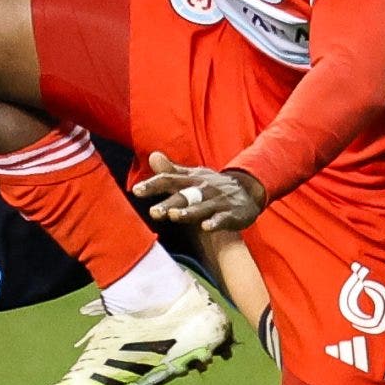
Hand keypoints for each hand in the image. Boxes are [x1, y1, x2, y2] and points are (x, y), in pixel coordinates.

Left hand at [132, 152, 266, 231]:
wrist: (247, 190)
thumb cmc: (211, 185)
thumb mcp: (192, 175)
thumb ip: (171, 171)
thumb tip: (152, 156)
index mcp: (191, 179)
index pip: (170, 180)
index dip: (153, 185)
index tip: (136, 191)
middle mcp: (203, 189)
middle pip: (184, 196)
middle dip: (169, 203)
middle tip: (153, 212)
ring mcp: (218, 201)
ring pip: (202, 207)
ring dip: (189, 212)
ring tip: (175, 216)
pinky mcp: (232, 214)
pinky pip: (223, 218)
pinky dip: (215, 223)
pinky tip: (206, 227)